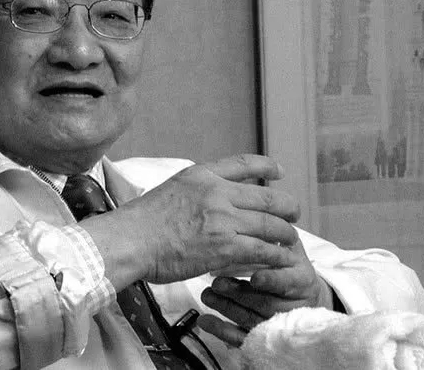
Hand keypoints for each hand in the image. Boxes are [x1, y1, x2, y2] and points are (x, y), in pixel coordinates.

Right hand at [81, 154, 299, 289]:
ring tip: (291, 239)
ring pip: (271, 224)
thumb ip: (194, 192)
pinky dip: (277, 255)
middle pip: (267, 196)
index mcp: (201, 174)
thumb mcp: (169, 189)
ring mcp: (223, 219)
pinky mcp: (226, 247)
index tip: (279, 172)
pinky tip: (282, 260)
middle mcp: (217, 192)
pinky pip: (263, 250)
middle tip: (293, 214)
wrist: (129, 241)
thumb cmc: (139, 222)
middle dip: (286, 206)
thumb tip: (206, 200)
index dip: (267, 166)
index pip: (244, 164)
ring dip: (286, 233)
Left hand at [196, 239, 333, 345]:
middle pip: (266, 303)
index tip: (255, 277)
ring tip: (206, 294)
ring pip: (252, 320)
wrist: (301, 296)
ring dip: (227, 307)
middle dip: (240, 293)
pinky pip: (242, 338)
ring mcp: (275, 322)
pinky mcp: (260, 335)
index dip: (272, 280)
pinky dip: (222, 330)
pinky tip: (205, 321)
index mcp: (301, 279)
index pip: (287, 283)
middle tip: (217, 283)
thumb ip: (278, 235)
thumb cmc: (288, 264)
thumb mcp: (290, 248)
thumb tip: (261, 208)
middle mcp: (292, 304)